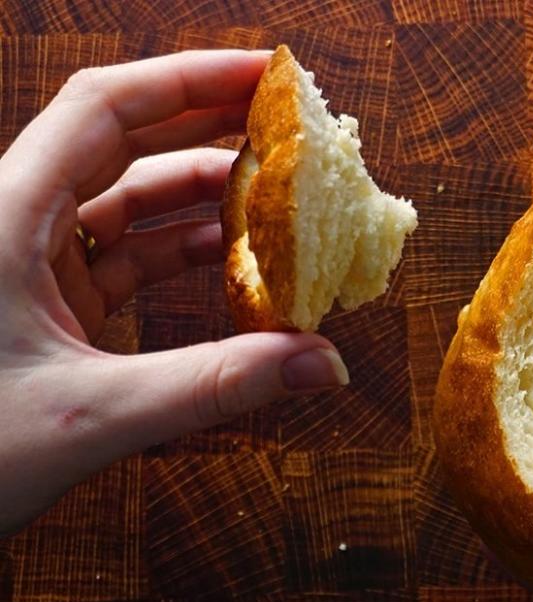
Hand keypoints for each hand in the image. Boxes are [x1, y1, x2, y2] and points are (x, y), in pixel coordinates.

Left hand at [0, 50, 348, 533]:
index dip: (188, 78)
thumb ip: (214, 386)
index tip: (265, 75)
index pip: (104, 109)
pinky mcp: (46, 307)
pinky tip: (235, 259)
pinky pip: (125, 256)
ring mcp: (30, 266)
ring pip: (125, 201)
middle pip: (120, 141)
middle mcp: (14, 225)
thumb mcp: (90, 415)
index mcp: (4, 218)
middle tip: (285, 121)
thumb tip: (321, 363)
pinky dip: (181, 253)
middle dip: (206, 123)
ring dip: (200, 194)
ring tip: (275, 193)